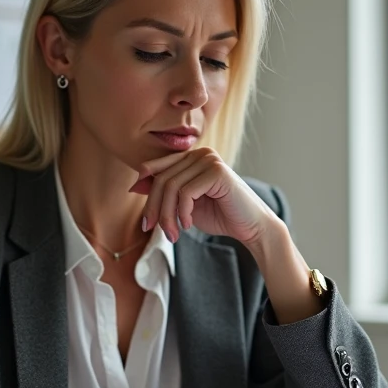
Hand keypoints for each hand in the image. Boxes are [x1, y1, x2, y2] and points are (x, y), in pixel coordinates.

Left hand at [130, 147, 278, 246]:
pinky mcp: (217, 171)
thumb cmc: (220, 216)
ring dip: (167, 215)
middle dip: (155, 208)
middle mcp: (201, 153)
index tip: (146, 220)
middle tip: (153, 231)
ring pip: (171, 186)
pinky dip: (182, 212)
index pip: (157, 169)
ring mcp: (210, 160)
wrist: (252, 227)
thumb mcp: (185, 205)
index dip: (146, 192)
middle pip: (162, 178)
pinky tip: (188, 225)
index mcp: (192, 157)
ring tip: (172, 234)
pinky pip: (186, 192)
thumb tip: (135, 184)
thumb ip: (166, 193)